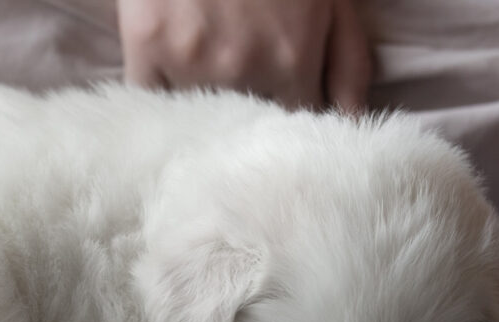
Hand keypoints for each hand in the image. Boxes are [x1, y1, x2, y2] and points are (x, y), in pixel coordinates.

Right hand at [116, 0, 371, 110]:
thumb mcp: (331, 4)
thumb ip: (348, 67)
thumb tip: (352, 125)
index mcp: (291, 64)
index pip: (291, 131)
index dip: (285, 130)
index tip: (280, 119)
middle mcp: (240, 72)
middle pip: (241, 131)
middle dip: (244, 122)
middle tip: (242, 89)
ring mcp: (188, 63)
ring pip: (194, 118)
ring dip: (201, 108)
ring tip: (209, 71)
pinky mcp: (146, 45)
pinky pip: (150, 96)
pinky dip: (159, 93)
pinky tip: (172, 70)